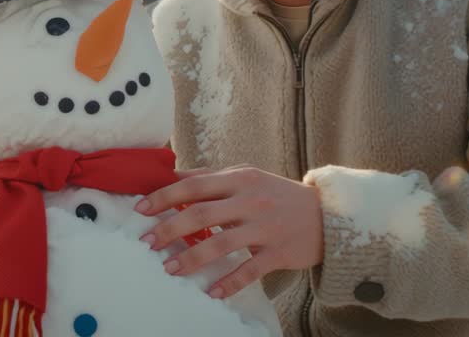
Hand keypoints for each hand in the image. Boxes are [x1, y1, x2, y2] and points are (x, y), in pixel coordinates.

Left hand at [136, 166, 323, 298]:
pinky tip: (211, 291)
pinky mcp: (278, 252)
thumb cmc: (277, 194)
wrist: (328, 214)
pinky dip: (229, 281)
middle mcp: (250, 200)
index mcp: (239, 178)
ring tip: (169, 268)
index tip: (141, 209)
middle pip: (201, 213)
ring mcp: (265, 227)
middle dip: (170, 228)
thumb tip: (170, 176)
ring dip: (191, 257)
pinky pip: (249, 269)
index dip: (164, 197)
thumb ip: (211, 178)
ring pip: (221, 243)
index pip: (193, 185)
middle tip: (147, 242)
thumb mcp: (247, 177)